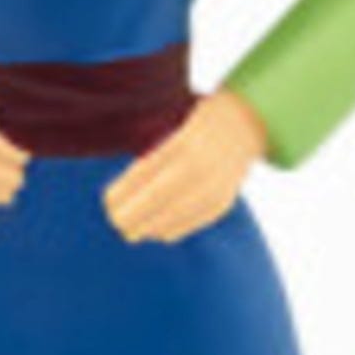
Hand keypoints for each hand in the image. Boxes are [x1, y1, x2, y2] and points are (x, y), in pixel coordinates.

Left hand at [102, 87, 268, 243]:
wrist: (247, 123)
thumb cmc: (199, 122)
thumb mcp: (174, 129)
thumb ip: (153, 157)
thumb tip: (122, 192)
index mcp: (183, 143)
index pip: (144, 174)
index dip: (124, 192)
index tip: (107, 202)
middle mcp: (200, 166)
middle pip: (156, 198)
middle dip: (132, 214)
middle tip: (116, 221)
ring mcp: (214, 186)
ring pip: (174, 215)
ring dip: (149, 227)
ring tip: (132, 232)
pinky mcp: (223, 201)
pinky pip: (193, 222)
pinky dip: (172, 230)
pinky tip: (157, 233)